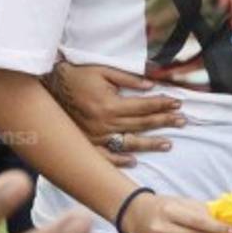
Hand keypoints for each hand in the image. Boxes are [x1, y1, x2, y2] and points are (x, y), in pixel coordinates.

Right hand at [44, 62, 181, 165]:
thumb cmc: (78, 75)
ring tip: (168, 143)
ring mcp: (95, 136)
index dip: (163, 104)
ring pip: (129, 142)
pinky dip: (120, 160)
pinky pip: (105, 156)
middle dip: (164, 122)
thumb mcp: (104, 71)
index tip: (178, 103)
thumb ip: (129, 79)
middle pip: (141, 124)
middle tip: (182, 121)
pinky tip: (134, 161)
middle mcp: (105, 123)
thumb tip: (151, 85)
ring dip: (150, 143)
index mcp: (111, 105)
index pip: (144, 106)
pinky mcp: (86, 142)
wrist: (49, 86)